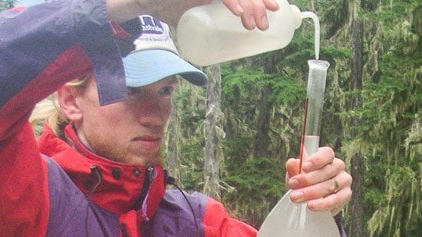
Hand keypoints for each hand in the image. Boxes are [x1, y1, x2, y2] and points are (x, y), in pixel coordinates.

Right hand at [107, 0, 278, 28]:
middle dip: (259, 6)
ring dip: (248, 6)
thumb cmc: (172, 6)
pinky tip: (239, 13)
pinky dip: (231, 2)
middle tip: (262, 26)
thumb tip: (226, 48)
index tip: (275, 10)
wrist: (146, 0)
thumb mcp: (198, 16)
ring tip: (252, 24)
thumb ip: (212, 24)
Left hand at [285, 147, 351, 214]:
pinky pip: (335, 200)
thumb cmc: (304, 183)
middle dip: (308, 179)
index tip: (304, 167)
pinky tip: (311, 205)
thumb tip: (291, 162)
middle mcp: (338, 166)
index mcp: (327, 157)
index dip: (316, 160)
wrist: (310, 202)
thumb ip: (294, 169)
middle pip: (327, 171)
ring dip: (312, 192)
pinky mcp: (346, 195)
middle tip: (293, 185)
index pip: (327, 153)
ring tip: (297, 197)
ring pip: (330, 185)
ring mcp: (344, 181)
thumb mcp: (296, 175)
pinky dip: (322, 203)